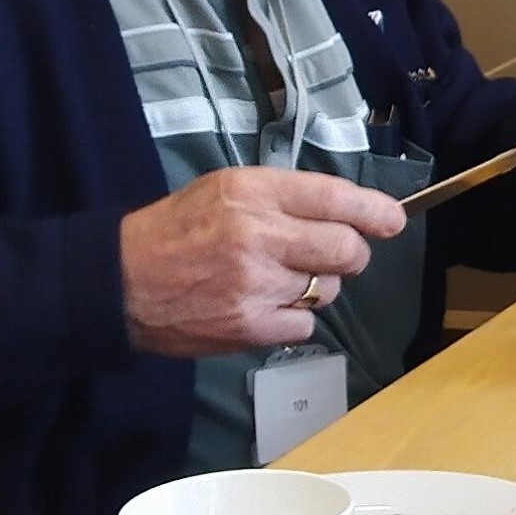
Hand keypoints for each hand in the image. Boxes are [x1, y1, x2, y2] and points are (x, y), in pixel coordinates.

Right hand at [119, 167, 405, 357]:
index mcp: (254, 193)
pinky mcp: (251, 326)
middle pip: (345, 249)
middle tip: (337, 255)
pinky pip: (306, 324)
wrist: (122, 282)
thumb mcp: (226, 189)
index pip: (334, 198)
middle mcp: (260, 235)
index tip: (393, 219)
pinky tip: (264, 305)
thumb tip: (348, 211)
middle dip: (352, 254)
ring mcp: (257, 284)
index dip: (373, 210)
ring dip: (317, 286)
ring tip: (277, 278)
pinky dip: (294, 317)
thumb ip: (285, 197)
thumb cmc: (179, 229)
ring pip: (328, 289)